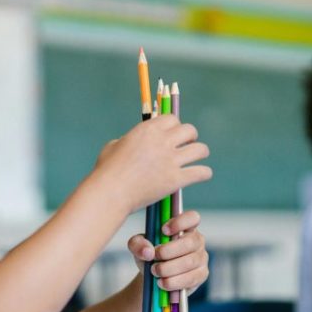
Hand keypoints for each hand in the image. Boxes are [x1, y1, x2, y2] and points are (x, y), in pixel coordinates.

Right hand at [93, 115, 210, 212]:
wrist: (110, 192)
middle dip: (190, 137)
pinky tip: (202, 175)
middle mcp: (162, 141)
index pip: (172, 119)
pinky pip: (201, 172)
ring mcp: (170, 160)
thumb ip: (127, 140)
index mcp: (148, 130)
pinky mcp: (176, 179)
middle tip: (187, 147)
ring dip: (201, 153)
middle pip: (190, 130)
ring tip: (197, 160)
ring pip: (200, 149)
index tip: (173, 135)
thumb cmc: (107, 170)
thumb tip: (131, 142)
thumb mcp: (114, 146)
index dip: (175, 126)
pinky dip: (204, 173)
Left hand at [127, 210, 207, 295]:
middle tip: (154, 258)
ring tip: (154, 272)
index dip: (180, 222)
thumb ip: (137, 244)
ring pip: (189, 262)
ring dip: (169, 268)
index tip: (163, 230)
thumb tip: (148, 252)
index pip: (192, 217)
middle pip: (190, 242)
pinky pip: (191, 278)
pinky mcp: (202, 274)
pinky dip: (174, 282)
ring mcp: (201, 257)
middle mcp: (197, 240)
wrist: (155, 277)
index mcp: (185, 227)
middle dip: (168, 251)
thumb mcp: (139, 247)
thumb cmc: (150, 255)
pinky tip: (162, 283)